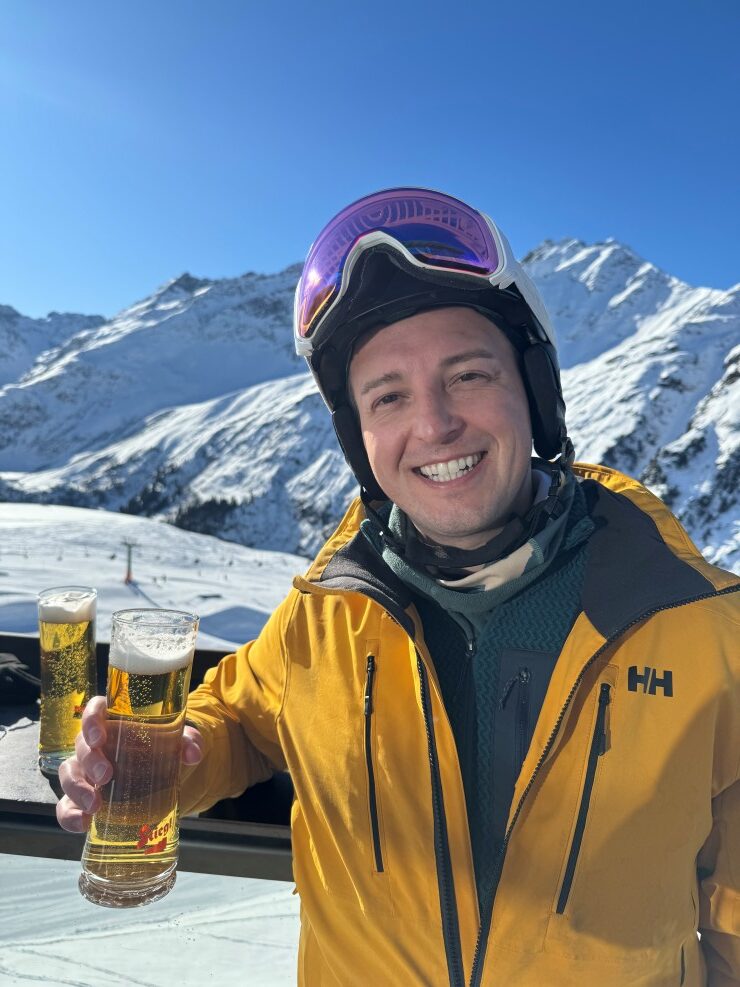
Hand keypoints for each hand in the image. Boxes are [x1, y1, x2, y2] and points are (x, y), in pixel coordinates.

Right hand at [56, 695, 203, 832]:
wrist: (167, 779)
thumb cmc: (167, 749)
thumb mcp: (182, 741)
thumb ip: (190, 741)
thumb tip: (192, 753)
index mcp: (115, 721)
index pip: (94, 711)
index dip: (91, 720)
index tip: (99, 737)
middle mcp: (96, 744)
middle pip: (81, 745)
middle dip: (89, 760)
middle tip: (107, 776)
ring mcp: (87, 772)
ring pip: (69, 774)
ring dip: (76, 789)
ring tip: (94, 806)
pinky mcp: (85, 797)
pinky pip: (66, 805)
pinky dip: (68, 814)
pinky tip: (81, 823)